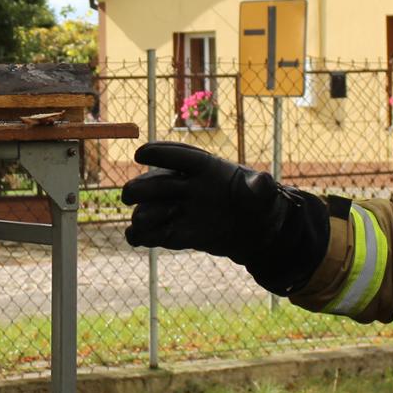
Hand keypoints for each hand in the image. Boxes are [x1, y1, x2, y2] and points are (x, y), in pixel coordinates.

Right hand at [121, 141, 289, 263]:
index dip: (159, 154)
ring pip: (153, 208)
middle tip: (129, 195)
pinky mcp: (178, 232)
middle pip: (158, 183)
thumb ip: (260, 186)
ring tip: (141, 223)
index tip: (140, 154)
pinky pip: (156, 232)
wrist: (255, 231)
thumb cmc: (258, 203)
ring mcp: (180, 209)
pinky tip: (136, 238)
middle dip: (142, 188)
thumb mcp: (264, 194)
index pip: (180, 157)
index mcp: (205, 168)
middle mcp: (187, 186)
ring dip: (144, 214)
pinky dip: (144, 235)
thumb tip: (262, 180)